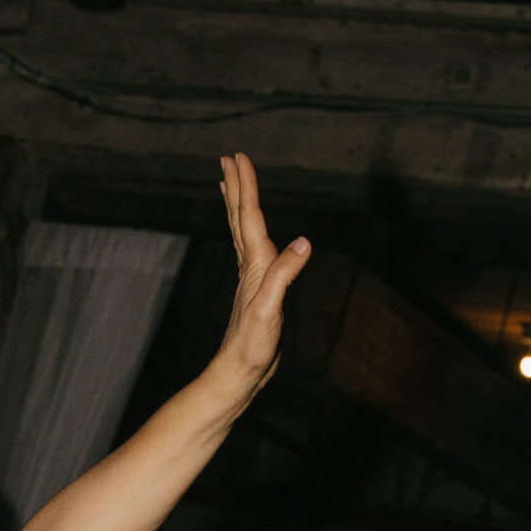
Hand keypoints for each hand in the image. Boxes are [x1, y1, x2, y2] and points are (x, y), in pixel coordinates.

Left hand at [211, 153, 310, 401]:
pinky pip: (250, 249)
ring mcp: (251, 277)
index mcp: (254, 265)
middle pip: (239, 218)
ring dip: (236, 205)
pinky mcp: (257, 290)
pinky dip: (247, 231)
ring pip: (241, 231)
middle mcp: (250, 265)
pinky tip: (251, 233)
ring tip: (229, 185)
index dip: (245, 186)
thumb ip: (284, 275)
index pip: (248, 216)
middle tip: (228, 159)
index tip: (238, 157)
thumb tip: (302, 242)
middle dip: (235, 186)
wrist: (239, 372)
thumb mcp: (269, 309)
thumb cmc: (251, 344)